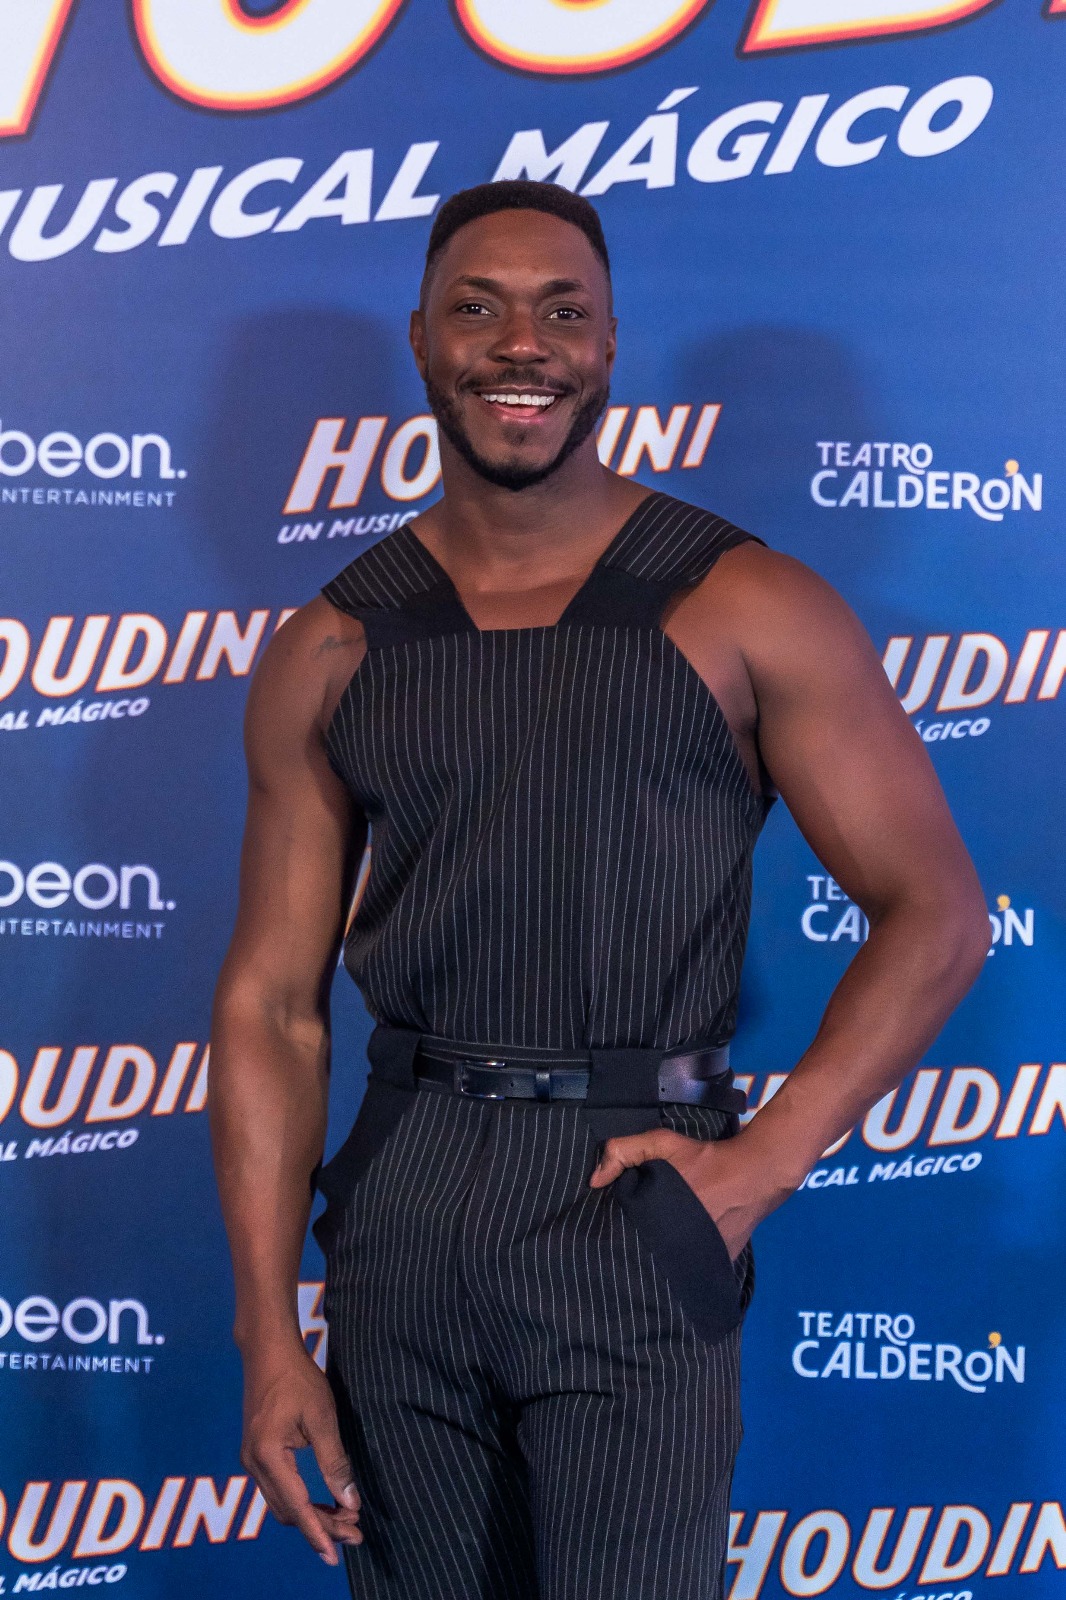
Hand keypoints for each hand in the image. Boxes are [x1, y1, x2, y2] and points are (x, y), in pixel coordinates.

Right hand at [240, 1340, 361, 1564]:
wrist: (267, 1351)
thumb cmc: (297, 1378)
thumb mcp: (322, 1418)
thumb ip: (334, 1462)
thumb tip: (350, 1501)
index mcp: (268, 1456)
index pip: (297, 1507)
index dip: (319, 1533)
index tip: (336, 1556)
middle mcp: (254, 1464)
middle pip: (288, 1511)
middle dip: (321, 1526)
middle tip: (354, 1533)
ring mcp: (251, 1459)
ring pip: (282, 1503)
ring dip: (311, 1515)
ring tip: (343, 1520)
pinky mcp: (255, 1452)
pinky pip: (277, 1489)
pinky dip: (300, 1500)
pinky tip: (322, 1500)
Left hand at [589, 1128, 770, 1261]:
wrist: (755, 1173)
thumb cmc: (705, 1159)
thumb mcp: (662, 1142)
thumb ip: (624, 1152)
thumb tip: (594, 1181)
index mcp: (658, 1224)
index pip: (627, 1237)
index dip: (619, 1229)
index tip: (615, 1221)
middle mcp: (677, 1250)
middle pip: (648, 1252)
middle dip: (641, 1242)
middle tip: (638, 1227)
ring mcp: (699, 1260)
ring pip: (672, 1261)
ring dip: (664, 1252)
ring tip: (659, 1238)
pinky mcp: (719, 1263)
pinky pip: (695, 1265)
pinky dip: (688, 1257)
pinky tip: (684, 1243)